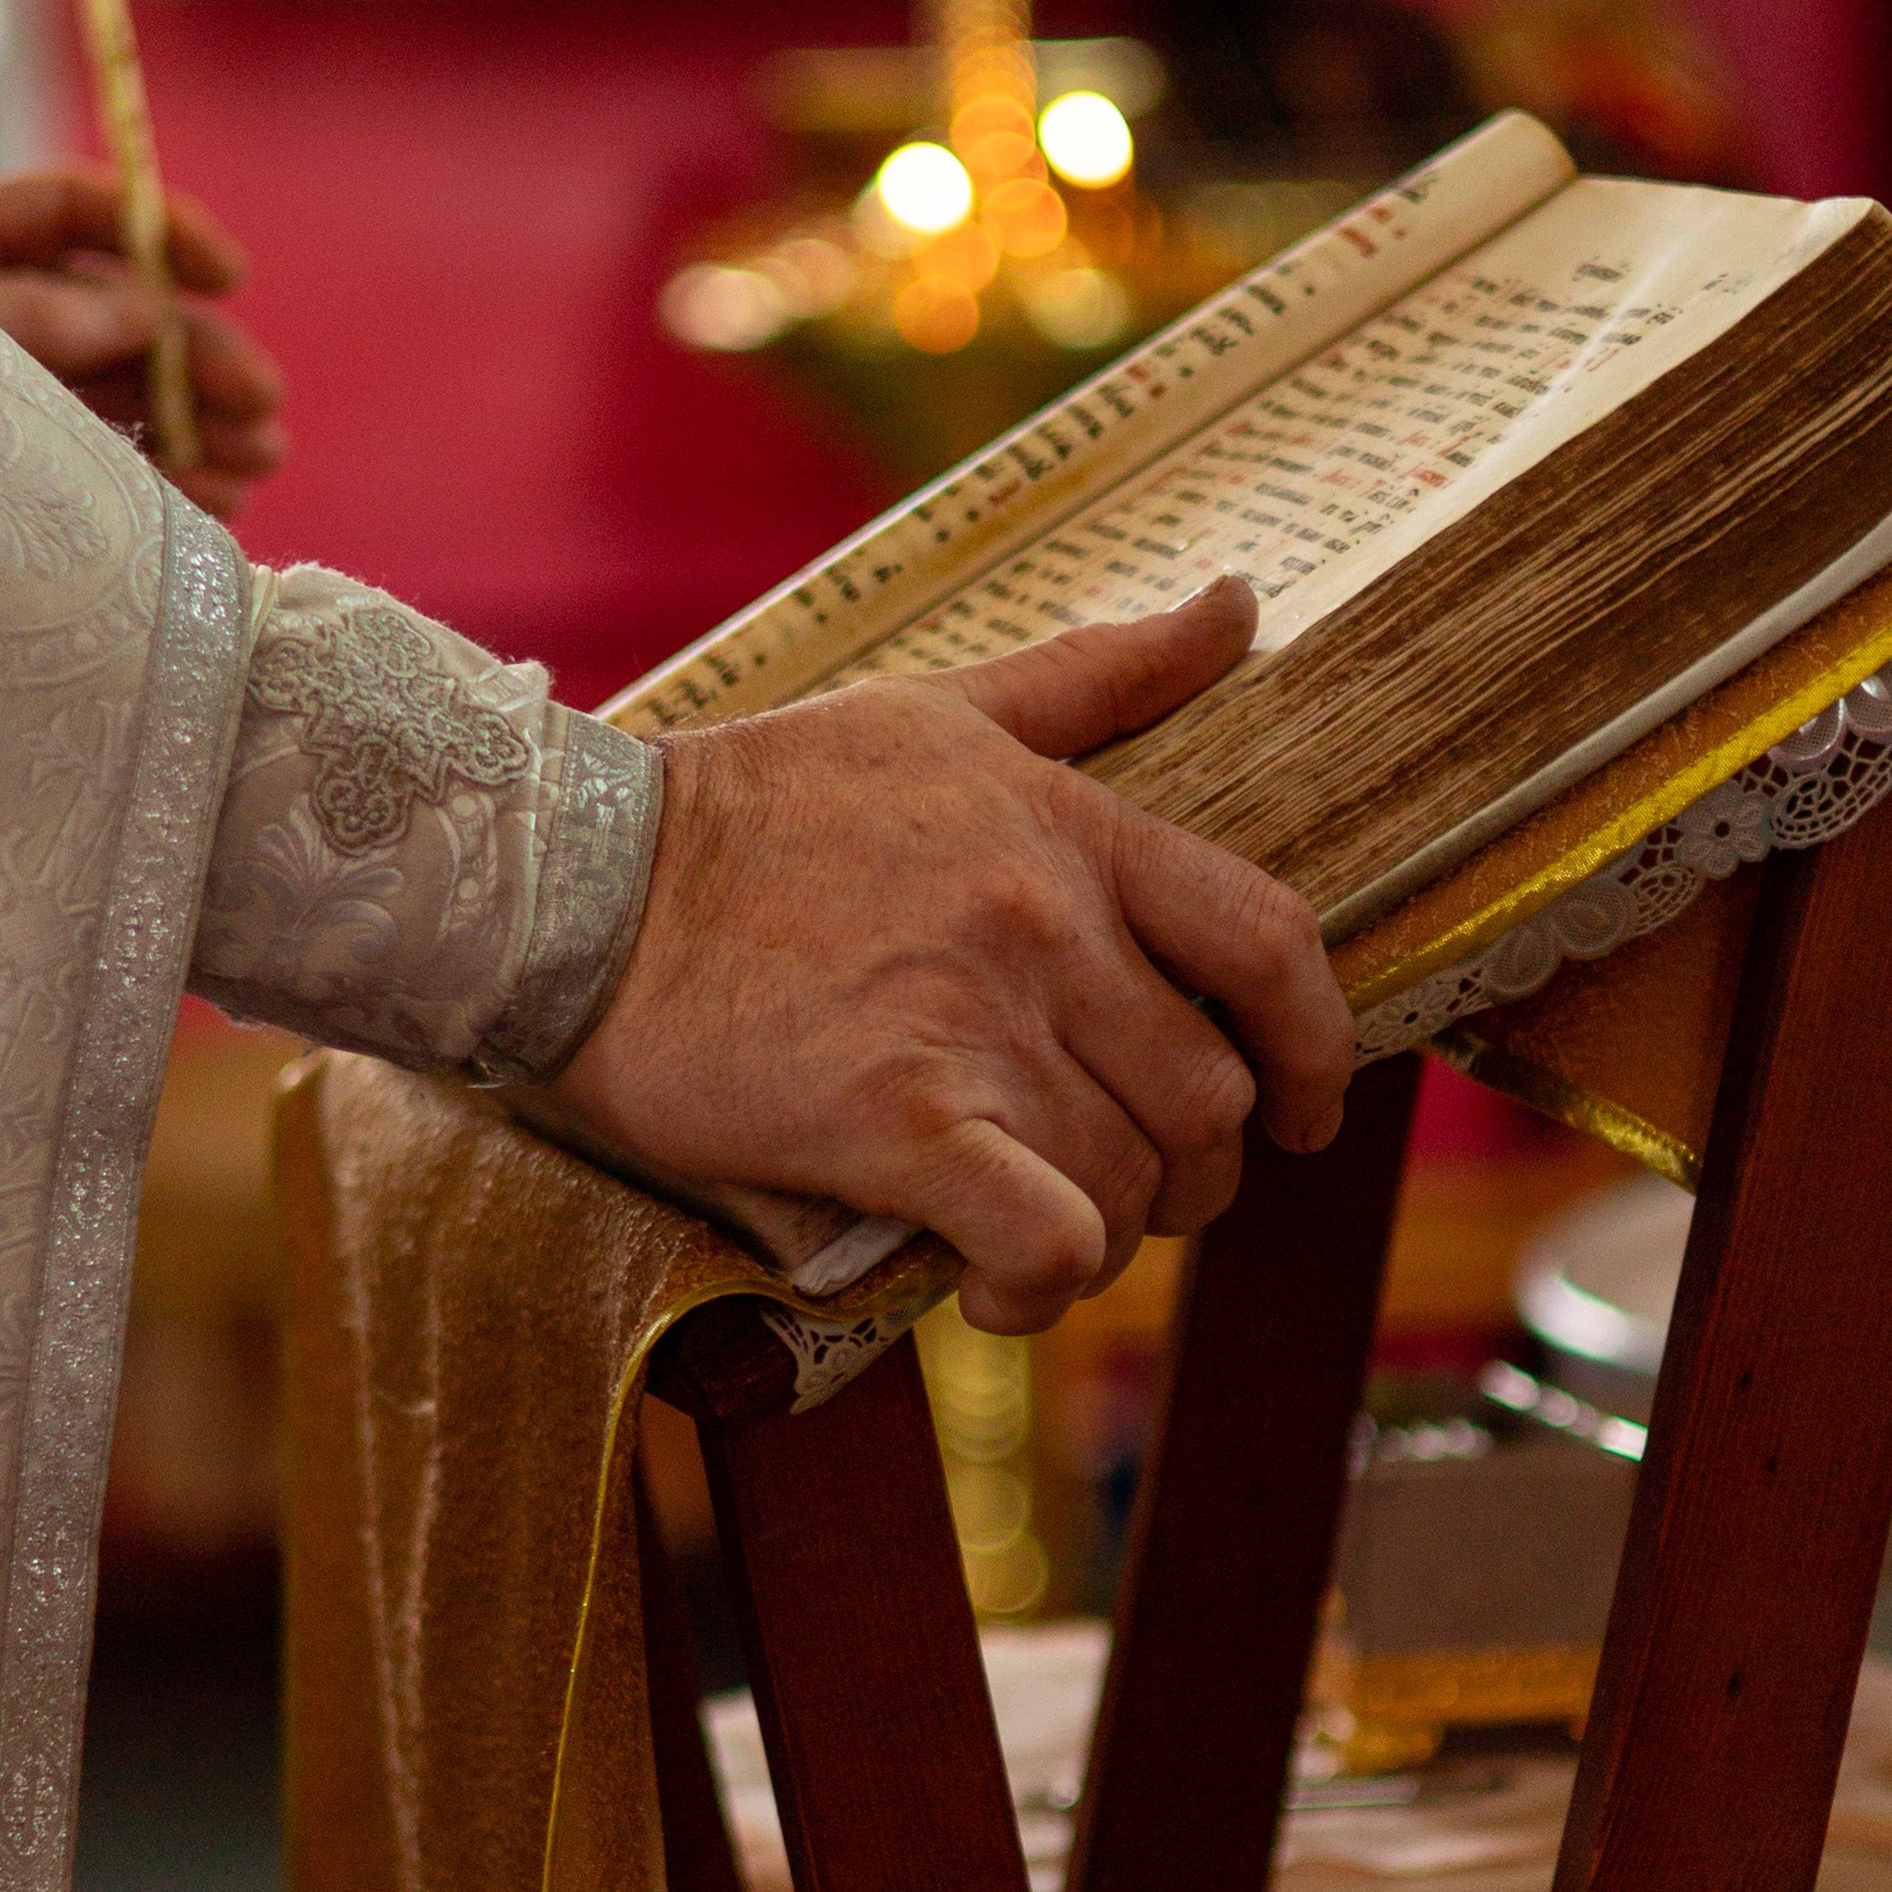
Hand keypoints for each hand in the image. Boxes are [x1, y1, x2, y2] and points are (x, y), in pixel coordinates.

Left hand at [0, 162, 288, 520]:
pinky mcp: (1, 496)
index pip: (67, 215)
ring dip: (197, 430)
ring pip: (117, 405)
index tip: (230, 273)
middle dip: (196, 356)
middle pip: (113, 318)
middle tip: (263, 406)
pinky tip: (208, 506)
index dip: (159, 229)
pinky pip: (97, 481)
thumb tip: (144, 310)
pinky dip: (160, 491)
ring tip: (254, 465)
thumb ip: (29, 316)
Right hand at [558, 577, 1356, 1333]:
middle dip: (1193, 1173)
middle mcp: (1046, 926)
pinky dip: (1040, 1288)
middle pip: (1210, 1097)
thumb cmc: (748, 806)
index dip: (1318, 1048)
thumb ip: (1100, 675)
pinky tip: (990, 1290)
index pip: (1269, 943)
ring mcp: (976, 1023)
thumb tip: (1239, 601)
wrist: (573, 884)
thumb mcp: (937, 709)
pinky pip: (1045, 1239)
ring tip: (1037, 1239)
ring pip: (1133, 1181)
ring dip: (1105, 1237)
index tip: (1305, 1108)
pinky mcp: (897, 1121)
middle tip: (1128, 1193)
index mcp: (1071, 831)